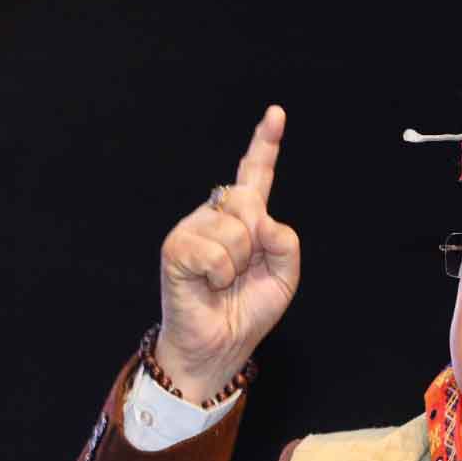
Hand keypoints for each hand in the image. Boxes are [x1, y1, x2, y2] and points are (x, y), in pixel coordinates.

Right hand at [156, 105, 300, 402]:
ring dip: (238, 265)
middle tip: (242, 271)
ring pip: (235, 229)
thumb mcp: (284, 277)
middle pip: (249, 200)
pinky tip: (209, 286)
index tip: (276, 114)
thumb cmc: (248, 310)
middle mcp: (215, 216)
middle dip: (257, 239)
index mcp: (244, 220)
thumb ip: (285, 243)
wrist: (220, 346)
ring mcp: (193, 229)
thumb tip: (263, 219)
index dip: (265, 145)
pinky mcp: (176, 248)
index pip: (255, 176)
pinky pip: (214, 252)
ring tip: (224, 283)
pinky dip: (220, 275)